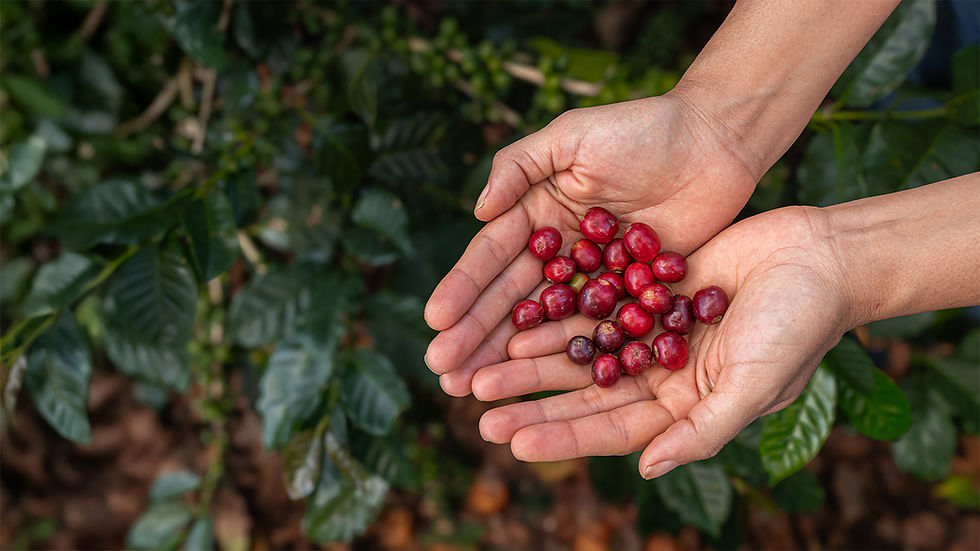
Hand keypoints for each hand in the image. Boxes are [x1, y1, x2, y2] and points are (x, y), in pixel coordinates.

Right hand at [424, 92, 759, 396]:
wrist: (714, 142)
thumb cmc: (640, 129)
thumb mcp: (571, 135)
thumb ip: (520, 166)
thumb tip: (478, 211)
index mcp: (535, 212)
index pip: (491, 257)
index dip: (463, 289)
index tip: (436, 322)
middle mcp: (557, 251)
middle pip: (510, 299)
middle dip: (475, 335)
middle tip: (444, 372)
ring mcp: (593, 277)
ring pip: (546, 324)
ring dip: (508, 357)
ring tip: (473, 388)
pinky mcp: (631, 295)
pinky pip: (597, 329)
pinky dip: (570, 358)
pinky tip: (541, 385)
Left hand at [473, 206, 851, 477]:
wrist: (819, 258)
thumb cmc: (797, 328)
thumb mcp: (755, 387)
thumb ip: (701, 431)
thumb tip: (647, 471)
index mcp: (683, 407)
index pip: (610, 430)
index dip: (561, 436)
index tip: (512, 441)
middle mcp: (659, 375)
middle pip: (582, 395)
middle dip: (530, 402)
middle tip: (476, 406)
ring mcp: (649, 332)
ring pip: (579, 352)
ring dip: (532, 361)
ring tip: (481, 370)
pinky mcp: (645, 290)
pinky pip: (594, 306)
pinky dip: (558, 315)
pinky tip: (519, 321)